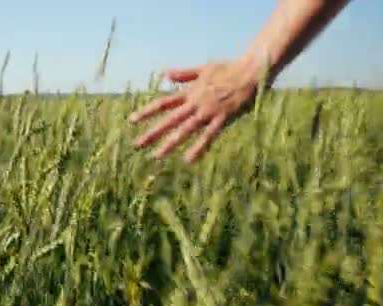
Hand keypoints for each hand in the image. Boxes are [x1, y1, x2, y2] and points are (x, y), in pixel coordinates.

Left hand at [128, 59, 261, 162]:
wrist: (250, 71)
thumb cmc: (228, 68)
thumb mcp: (203, 69)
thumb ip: (184, 74)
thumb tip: (166, 74)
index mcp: (190, 93)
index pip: (163, 103)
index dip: (147, 112)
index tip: (132, 121)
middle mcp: (195, 103)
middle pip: (169, 120)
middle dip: (152, 132)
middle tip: (137, 144)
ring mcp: (208, 112)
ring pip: (185, 129)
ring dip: (170, 143)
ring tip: (157, 156)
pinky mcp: (222, 119)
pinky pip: (208, 136)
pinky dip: (198, 148)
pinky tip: (188, 160)